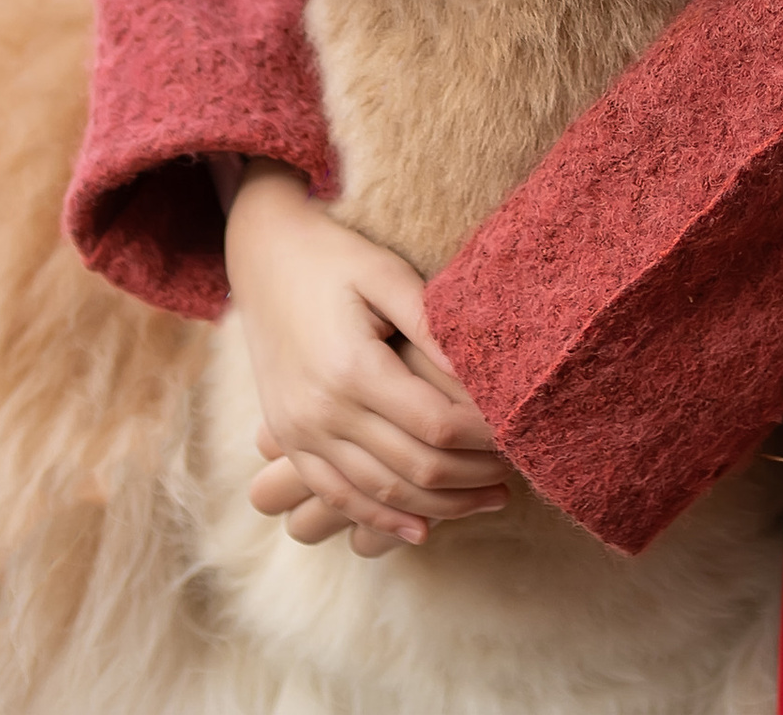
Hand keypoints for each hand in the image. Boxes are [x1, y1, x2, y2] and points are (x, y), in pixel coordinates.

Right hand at [221, 160, 510, 548]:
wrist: (262, 255)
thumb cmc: (333, 256)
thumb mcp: (385, 272)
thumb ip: (432, 323)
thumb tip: (482, 373)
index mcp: (351, 367)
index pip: (436, 422)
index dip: (484, 436)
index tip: (520, 430)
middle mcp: (321, 411)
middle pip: (413, 466)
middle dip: (472, 475)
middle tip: (517, 469)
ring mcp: (300, 433)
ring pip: (380, 492)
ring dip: (440, 505)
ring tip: (490, 499)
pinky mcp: (289, 440)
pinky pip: (338, 496)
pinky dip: (381, 517)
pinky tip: (422, 527)